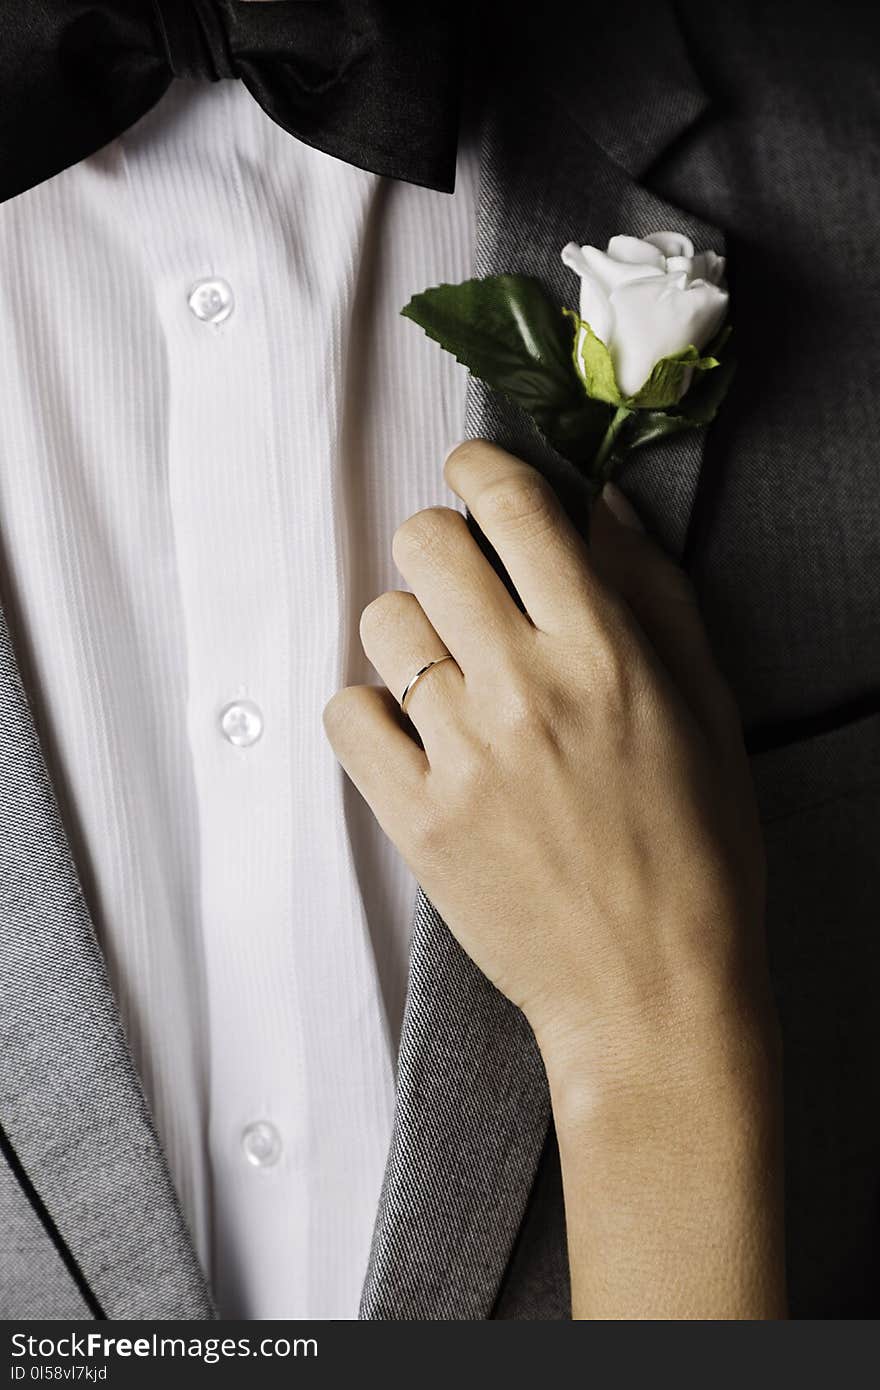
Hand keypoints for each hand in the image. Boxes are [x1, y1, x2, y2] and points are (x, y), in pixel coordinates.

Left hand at [324, 440, 770, 1082]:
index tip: (472, 475)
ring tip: (444, 678)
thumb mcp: (706, 711)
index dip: (481, 468)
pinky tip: (411, 734)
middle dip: (436, 544)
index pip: (514, 508)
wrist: (651, 991)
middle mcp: (524, 689)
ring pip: (380, 624)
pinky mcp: (415, 818)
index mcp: (603, 653)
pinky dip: (369, 713)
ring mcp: (461, 755)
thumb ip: (655, 596)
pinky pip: (346, 716)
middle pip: (425, 545)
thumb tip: (604, 508)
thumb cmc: (696, 853)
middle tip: (457, 580)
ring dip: (407, 634)